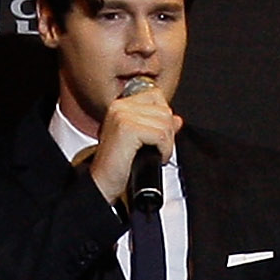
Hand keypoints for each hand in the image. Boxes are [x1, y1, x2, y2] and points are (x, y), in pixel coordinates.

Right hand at [87, 83, 181, 205]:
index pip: (156, 96)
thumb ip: (158, 125)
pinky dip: (164, 150)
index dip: (164, 118)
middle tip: (156, 149)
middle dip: (167, 133)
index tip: (157, 137)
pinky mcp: (127, 129)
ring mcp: (122, 116)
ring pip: (165, 123)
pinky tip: (154, 158)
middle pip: (164, 110)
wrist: (102, 184)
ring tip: (154, 154)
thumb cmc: (117, 166)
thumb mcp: (140, 140)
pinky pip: (161, 135)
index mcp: (120, 106)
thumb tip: (177, 120)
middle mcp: (119, 107)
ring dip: (166, 144)